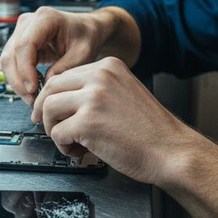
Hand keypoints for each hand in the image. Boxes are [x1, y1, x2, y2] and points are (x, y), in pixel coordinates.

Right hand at [0, 6, 108, 104]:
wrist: (86, 30)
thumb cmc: (86, 37)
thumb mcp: (83, 54)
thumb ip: (64, 68)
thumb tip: (44, 85)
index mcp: (45, 18)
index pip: (25, 45)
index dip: (25, 70)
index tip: (33, 89)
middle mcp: (28, 22)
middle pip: (11, 54)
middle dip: (19, 81)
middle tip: (33, 100)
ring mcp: (20, 32)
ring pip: (7, 61)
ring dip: (17, 83)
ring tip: (33, 98)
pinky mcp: (18, 43)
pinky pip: (10, 64)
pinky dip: (18, 79)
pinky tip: (32, 90)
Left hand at [32, 57, 202, 184]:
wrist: (171, 151)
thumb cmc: (151, 130)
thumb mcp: (124, 92)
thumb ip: (97, 89)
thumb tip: (64, 97)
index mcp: (109, 66)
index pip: (65, 74)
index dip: (55, 96)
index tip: (53, 109)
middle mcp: (100, 77)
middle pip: (51, 88)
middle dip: (46, 110)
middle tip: (50, 126)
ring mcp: (92, 98)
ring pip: (48, 109)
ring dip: (54, 129)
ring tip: (72, 142)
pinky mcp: (86, 123)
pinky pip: (57, 133)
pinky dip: (64, 146)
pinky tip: (81, 151)